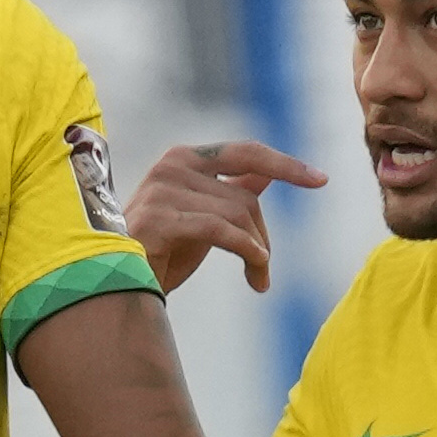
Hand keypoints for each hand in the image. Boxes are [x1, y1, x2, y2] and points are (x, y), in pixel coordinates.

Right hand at [122, 142, 326, 294]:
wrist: (116, 283)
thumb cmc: (160, 252)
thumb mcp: (204, 218)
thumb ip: (231, 191)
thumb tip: (268, 172)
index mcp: (185, 159)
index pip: (247, 153)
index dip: (286, 165)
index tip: (320, 180)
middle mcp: (173, 166)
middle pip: (247, 196)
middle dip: (263, 235)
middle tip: (264, 269)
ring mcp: (163, 190)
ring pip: (238, 215)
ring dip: (258, 252)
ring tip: (257, 279)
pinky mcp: (159, 219)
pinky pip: (221, 231)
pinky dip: (247, 252)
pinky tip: (255, 273)